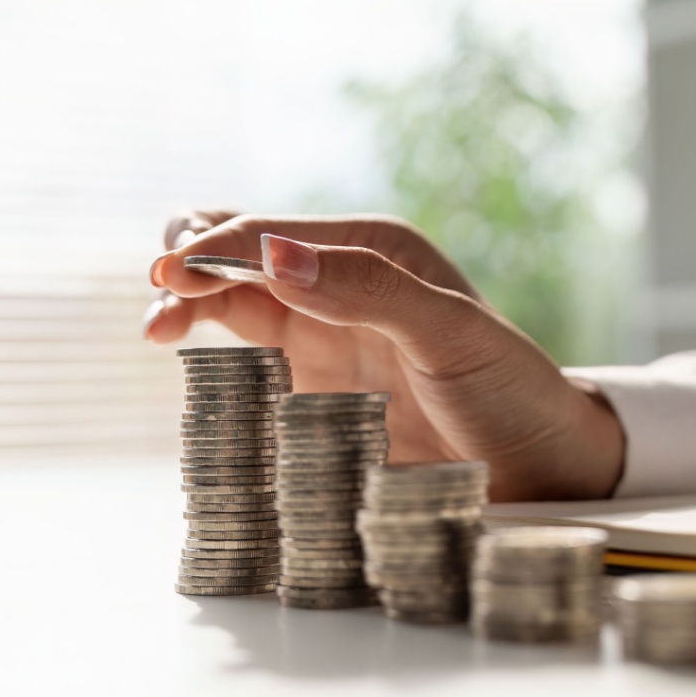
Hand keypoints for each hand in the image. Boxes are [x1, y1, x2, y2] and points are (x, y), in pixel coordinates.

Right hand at [144, 211, 624, 501]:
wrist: (538, 462)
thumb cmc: (509, 390)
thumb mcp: (450, 333)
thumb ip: (368, 290)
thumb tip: (275, 254)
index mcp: (374, 251)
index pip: (272, 234)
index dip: (216, 247)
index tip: (172, 273)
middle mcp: (341, 283)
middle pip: (240, 257)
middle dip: (191, 264)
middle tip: (161, 300)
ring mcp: (324, 334)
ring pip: (233, 300)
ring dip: (189, 304)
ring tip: (157, 328)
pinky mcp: (314, 385)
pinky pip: (245, 355)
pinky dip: (208, 347)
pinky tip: (184, 354)